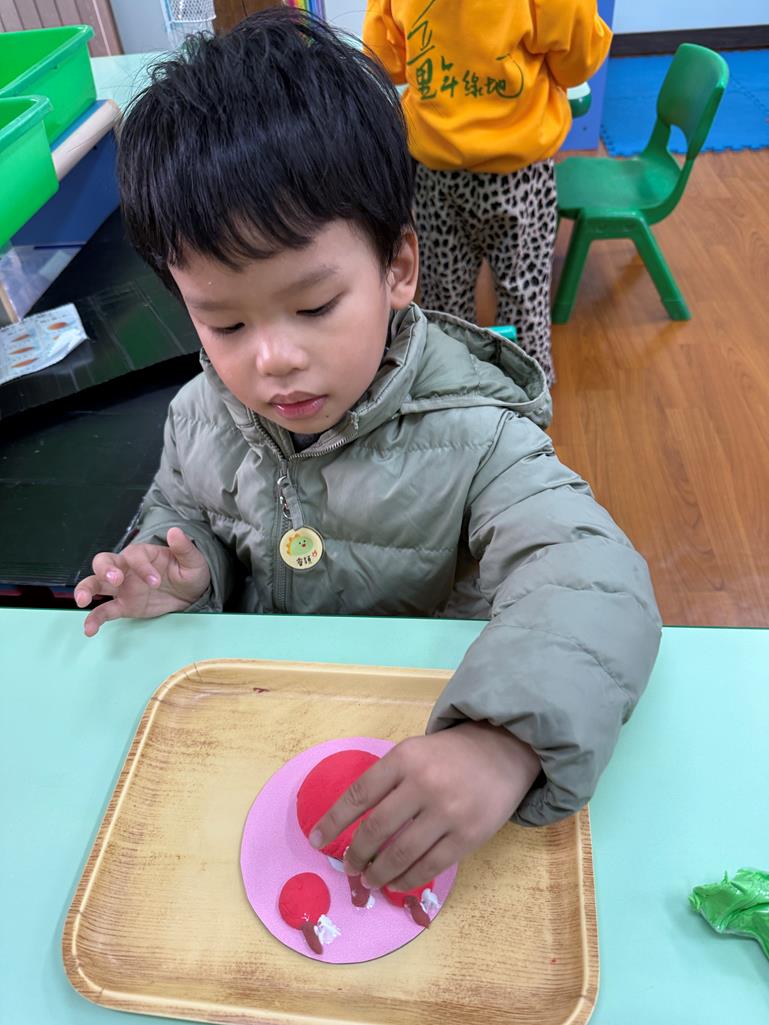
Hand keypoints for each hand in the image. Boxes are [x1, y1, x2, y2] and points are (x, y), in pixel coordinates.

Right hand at [74, 527, 210, 636]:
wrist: (191, 594)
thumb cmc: (189, 572)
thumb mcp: (192, 560)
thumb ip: (183, 548)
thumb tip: (175, 531)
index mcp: (143, 554)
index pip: (134, 555)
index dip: (142, 567)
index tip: (155, 581)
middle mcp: (128, 568)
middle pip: (105, 561)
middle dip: (105, 569)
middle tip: (115, 579)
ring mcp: (123, 587)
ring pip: (96, 583)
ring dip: (87, 589)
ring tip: (83, 599)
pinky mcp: (124, 605)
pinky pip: (104, 610)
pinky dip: (94, 618)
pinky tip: (89, 629)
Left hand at [309, 721, 540, 892]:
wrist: (502, 751)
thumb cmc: (448, 756)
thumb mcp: (413, 752)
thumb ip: (386, 780)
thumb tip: (350, 824)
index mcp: (404, 758)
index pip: (358, 794)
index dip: (333, 821)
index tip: (316, 840)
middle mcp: (424, 783)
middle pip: (376, 829)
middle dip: (356, 854)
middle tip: (349, 866)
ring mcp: (448, 811)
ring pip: (400, 854)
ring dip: (378, 873)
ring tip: (369, 880)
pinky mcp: (468, 836)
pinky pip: (429, 866)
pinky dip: (407, 880)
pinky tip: (396, 884)